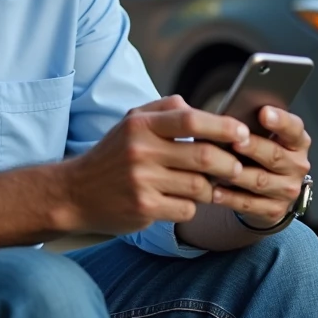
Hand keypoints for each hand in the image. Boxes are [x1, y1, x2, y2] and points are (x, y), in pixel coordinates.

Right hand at [58, 96, 253, 234]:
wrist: (74, 192)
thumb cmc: (112, 155)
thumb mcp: (131, 123)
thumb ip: (164, 109)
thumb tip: (200, 108)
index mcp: (140, 125)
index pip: (190, 120)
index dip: (222, 126)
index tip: (243, 133)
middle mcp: (140, 151)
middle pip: (202, 156)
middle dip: (228, 163)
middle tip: (236, 167)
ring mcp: (141, 181)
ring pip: (199, 186)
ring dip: (210, 189)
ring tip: (204, 186)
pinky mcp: (143, 208)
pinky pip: (186, 209)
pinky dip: (190, 207)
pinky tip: (179, 202)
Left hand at [212, 106, 311, 228]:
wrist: (264, 191)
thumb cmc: (254, 153)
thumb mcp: (257, 135)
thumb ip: (246, 123)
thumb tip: (220, 113)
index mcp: (295, 141)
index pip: (293, 128)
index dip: (280, 120)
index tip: (262, 112)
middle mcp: (296, 165)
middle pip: (274, 155)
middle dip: (253, 147)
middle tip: (235, 141)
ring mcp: (286, 189)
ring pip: (260, 181)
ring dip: (236, 174)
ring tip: (216, 166)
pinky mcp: (273, 210)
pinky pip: (249, 204)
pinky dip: (230, 197)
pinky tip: (213, 191)